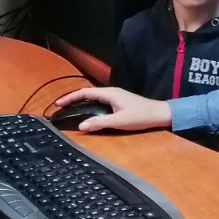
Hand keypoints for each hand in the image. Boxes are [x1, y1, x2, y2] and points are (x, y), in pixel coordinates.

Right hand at [51, 86, 168, 132]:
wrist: (160, 114)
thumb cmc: (141, 116)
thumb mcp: (119, 122)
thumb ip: (100, 123)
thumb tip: (81, 126)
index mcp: (110, 93)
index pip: (85, 92)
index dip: (70, 97)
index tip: (58, 103)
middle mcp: (111, 92)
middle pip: (88, 93)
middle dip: (73, 99)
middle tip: (60, 107)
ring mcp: (116, 96)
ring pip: (94, 97)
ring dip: (81, 101)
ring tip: (70, 109)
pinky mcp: (119, 102)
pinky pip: (99, 101)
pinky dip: (89, 104)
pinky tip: (87, 112)